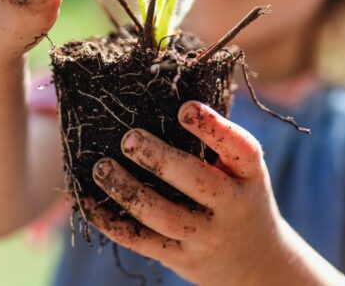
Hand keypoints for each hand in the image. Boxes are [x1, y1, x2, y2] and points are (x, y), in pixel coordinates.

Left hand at [85, 100, 317, 285]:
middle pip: (198, 183)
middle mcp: (232, 207)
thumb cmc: (238, 195)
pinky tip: (89, 202)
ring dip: (128, 191)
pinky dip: (112, 223)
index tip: (185, 107)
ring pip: (164, 216)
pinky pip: (142, 242)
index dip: (214, 128)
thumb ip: (214, 138)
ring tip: (101, 167)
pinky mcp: (181, 257)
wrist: (256, 262)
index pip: (240, 149)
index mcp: (250, 175)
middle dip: (161, 160)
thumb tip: (165, 82)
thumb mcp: (241, 169)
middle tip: (129, 139)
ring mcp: (206, 236)